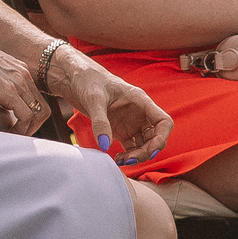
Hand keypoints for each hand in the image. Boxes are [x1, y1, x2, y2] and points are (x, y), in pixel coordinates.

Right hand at [0, 28, 46, 135]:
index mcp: (20, 69)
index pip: (35, 97)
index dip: (31, 115)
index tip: (18, 124)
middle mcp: (24, 75)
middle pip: (43, 107)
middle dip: (33, 126)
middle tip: (19, 134)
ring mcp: (19, 83)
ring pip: (38, 114)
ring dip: (28, 130)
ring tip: (14, 136)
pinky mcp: (10, 92)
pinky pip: (26, 117)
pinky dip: (21, 129)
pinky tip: (9, 133)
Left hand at [52, 55, 172, 166]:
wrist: (74, 77)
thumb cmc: (87, 79)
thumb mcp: (93, 99)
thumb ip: (100, 122)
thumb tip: (105, 145)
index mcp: (140, 101)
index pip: (163, 121)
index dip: (161, 138)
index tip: (149, 151)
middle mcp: (139, 113)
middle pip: (155, 137)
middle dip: (146, 151)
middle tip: (129, 159)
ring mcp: (130, 122)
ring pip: (144, 145)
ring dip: (137, 156)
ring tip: (120, 160)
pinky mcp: (120, 130)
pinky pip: (130, 147)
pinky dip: (127, 156)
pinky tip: (116, 159)